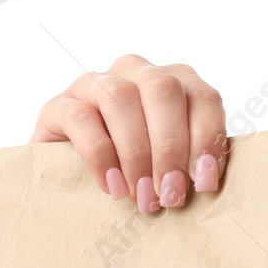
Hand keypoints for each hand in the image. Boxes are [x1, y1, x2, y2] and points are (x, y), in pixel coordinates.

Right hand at [31, 54, 228, 209]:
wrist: (71, 172)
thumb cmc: (137, 167)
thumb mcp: (170, 158)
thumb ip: (192, 157)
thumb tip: (208, 182)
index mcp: (176, 79)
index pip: (203, 97)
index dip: (208, 139)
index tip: (204, 184)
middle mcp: (138, 71)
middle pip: (163, 91)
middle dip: (171, 148)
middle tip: (171, 194)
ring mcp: (96, 82)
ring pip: (121, 99)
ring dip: (137, 154)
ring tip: (143, 196)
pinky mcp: (60, 103)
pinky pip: (81, 118)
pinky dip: (100, 156)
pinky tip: (112, 186)